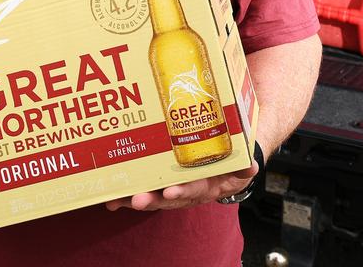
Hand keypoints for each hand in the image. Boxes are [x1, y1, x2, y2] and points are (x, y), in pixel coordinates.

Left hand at [104, 160, 257, 211]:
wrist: (229, 165)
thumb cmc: (233, 162)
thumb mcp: (244, 164)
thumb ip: (245, 164)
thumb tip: (250, 165)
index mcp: (208, 186)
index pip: (195, 189)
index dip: (183, 191)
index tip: (171, 191)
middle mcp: (188, 191)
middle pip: (168, 197)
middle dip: (151, 200)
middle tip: (136, 200)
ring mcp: (174, 188)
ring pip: (153, 195)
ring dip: (133, 199)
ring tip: (116, 200)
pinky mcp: (163, 183)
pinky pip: (145, 189)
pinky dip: (127, 194)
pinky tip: (111, 196)